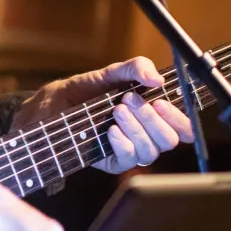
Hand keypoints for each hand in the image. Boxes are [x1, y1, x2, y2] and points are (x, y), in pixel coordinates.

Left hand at [10, 57, 194, 173]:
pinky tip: (110, 131)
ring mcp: (128, 149)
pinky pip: (128, 160)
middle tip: (128, 100)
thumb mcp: (107, 74)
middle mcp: (144, 134)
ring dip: (136, 129)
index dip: (179, 118)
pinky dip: (122, 144)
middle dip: (152, 119)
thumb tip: (155, 78)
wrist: (49, 106)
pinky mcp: (111, 161)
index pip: (181, 125)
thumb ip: (133, 69)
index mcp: (151, 114)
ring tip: (115, 110)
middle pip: (169, 140)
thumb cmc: (82, 90)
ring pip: (150, 151)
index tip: (160, 102)